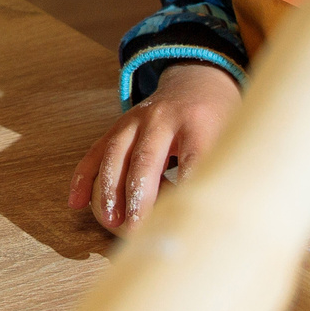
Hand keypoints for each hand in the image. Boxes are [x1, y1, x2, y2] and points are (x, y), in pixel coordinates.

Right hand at [67, 62, 240, 232]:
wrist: (199, 81)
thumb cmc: (221, 120)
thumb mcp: (234, 139)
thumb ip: (225, 172)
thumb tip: (219, 221)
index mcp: (200, 123)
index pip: (191, 160)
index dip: (184, 191)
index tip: (180, 222)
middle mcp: (164, 117)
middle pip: (147, 157)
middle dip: (138, 196)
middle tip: (135, 229)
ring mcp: (137, 119)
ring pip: (116, 152)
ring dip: (109, 189)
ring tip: (109, 221)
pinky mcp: (120, 125)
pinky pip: (96, 150)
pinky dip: (84, 177)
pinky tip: (76, 202)